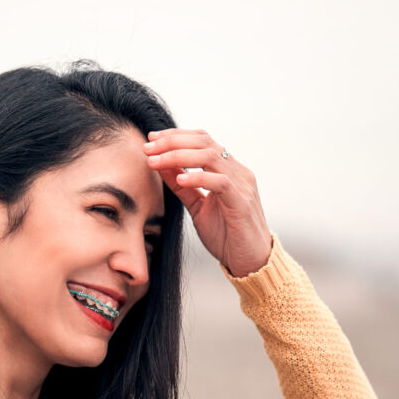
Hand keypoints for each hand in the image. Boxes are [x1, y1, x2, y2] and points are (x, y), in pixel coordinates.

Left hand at [143, 128, 271, 277]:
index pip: (202, 140)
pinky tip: (180, 179)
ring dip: (178, 156)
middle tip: (147, 148)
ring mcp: (242, 185)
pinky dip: (197, 177)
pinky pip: (219, 182)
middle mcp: (238, 172)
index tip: (152, 139)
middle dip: (172, 142)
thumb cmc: (227, 236)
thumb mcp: (198, 207)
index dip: (176, 136)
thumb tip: (161, 166)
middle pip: (204, 143)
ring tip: (155, 161)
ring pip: (210, 157)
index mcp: (229, 170)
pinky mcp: (241, 202)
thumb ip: (183, 187)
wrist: (251, 262)